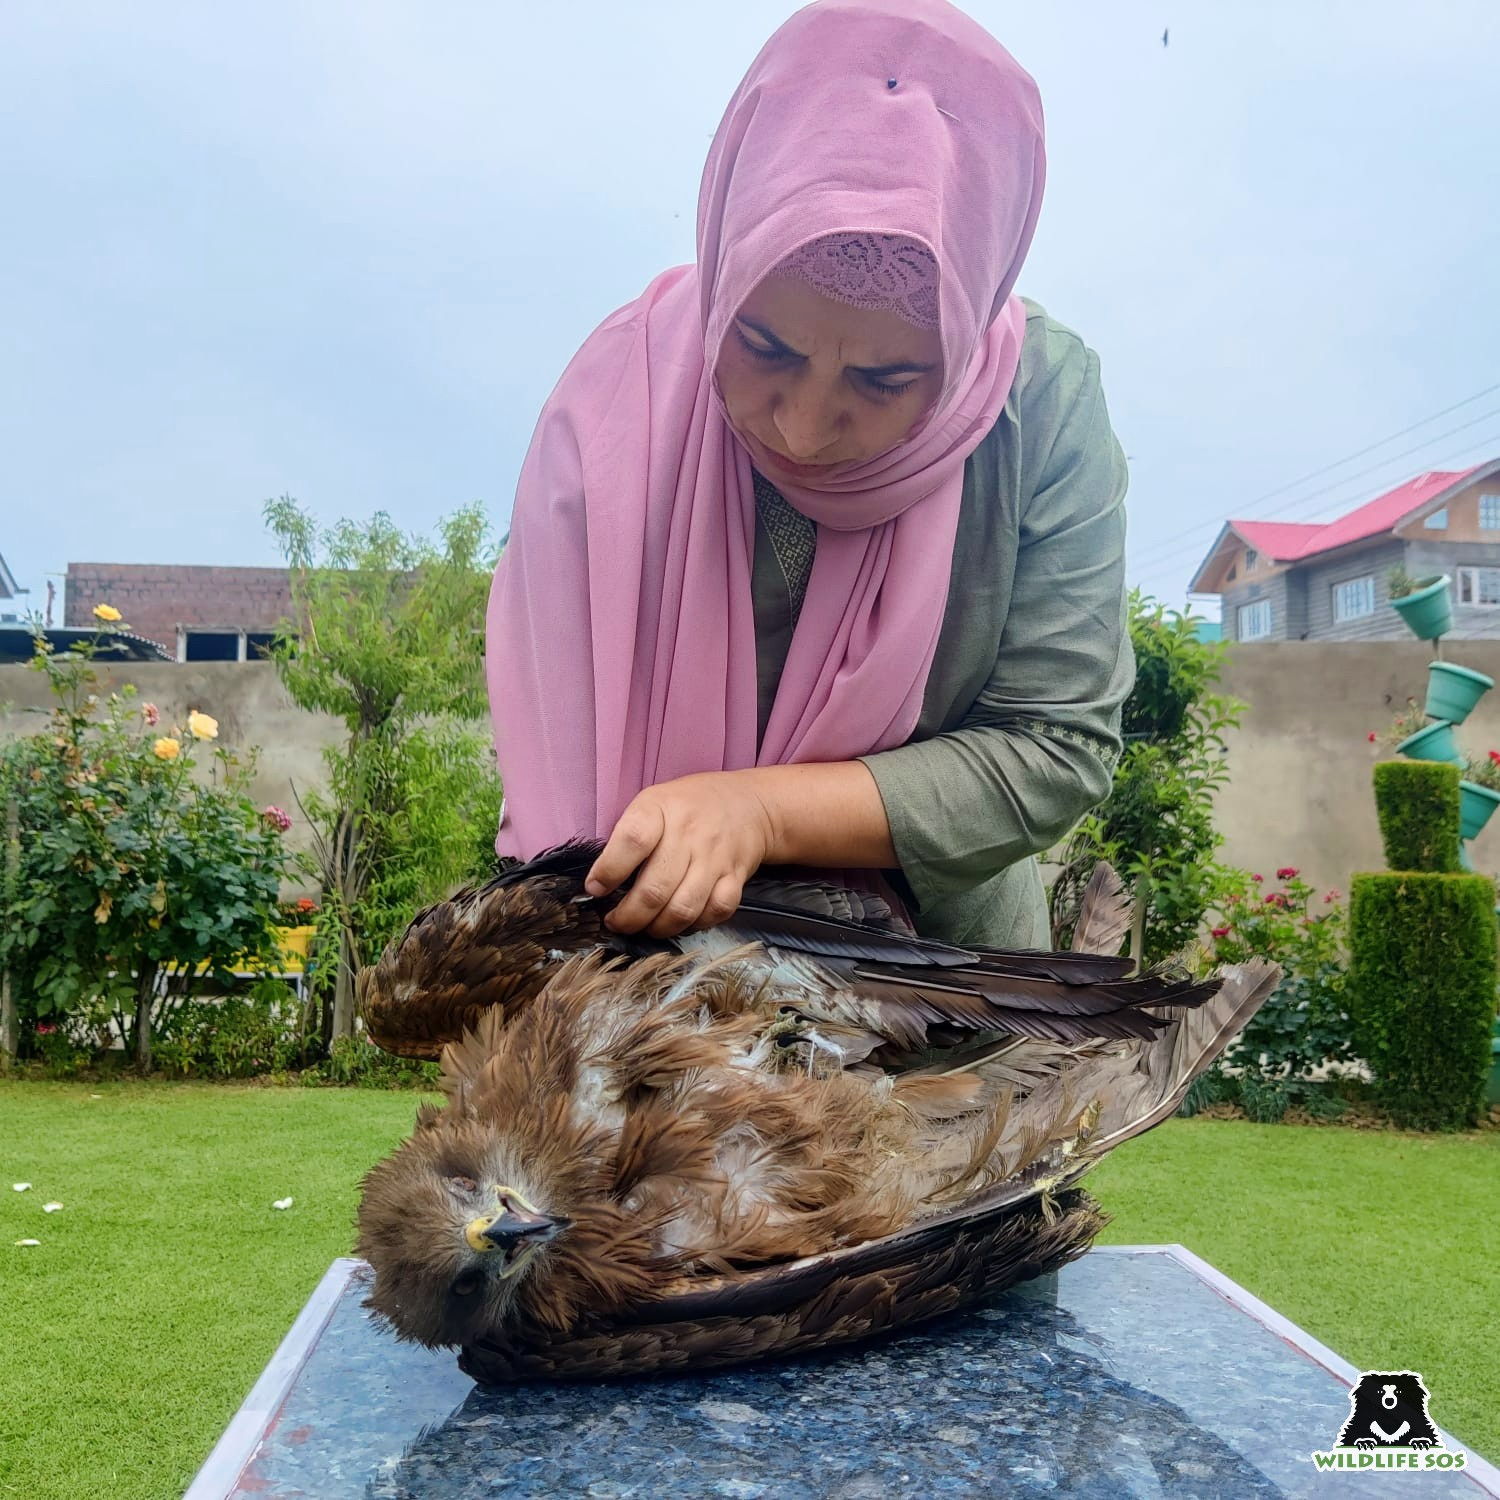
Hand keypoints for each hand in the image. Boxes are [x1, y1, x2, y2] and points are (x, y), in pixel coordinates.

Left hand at [586, 771, 777, 937]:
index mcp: (660, 808)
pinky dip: (694, 925)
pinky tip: (680, 921)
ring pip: (683, 909)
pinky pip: (714, 912)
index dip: (609, 871)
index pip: (632, 841)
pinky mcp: (736, 877)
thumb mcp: (652, 802)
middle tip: (616, 922)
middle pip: (655, 889)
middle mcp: (689, 833)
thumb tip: (600, 883)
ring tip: (644, 927)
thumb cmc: (689, 806)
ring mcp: (715, 858)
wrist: (750, 804)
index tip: (595, 889)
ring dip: (657, 928)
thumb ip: (628, 837)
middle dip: (628, 917)